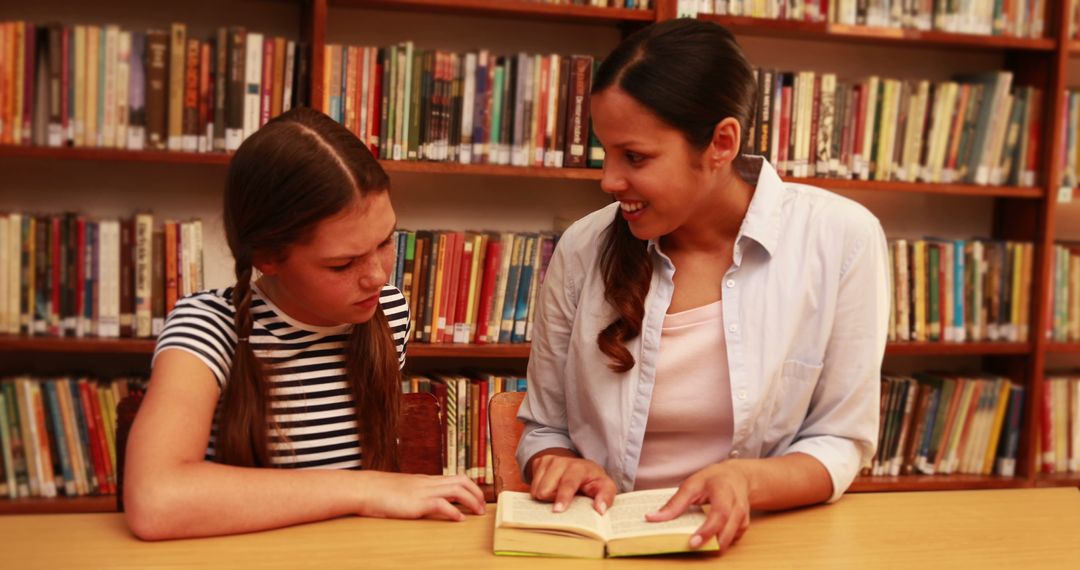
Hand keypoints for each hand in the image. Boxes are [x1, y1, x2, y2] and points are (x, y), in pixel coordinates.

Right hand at [356, 472, 485, 521]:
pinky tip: (459, 519)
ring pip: (457, 489)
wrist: (365, 489)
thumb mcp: (403, 490)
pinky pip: (442, 504)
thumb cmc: (379, 492)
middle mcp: (428, 482)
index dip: (470, 486)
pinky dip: (454, 512)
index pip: (455, 477)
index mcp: (425, 479)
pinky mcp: (418, 503)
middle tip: (482, 507)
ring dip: (471, 501)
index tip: (477, 497)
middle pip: (462, 480)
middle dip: (476, 493)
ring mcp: (423, 491)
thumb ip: (415, 493)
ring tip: (477, 513)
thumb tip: (424, 502)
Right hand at [529, 453, 616, 514]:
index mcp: (580, 467)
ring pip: (536, 489)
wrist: (581, 468)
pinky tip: (551, 489)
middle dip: (552, 500)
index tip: (557, 510)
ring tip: (558, 495)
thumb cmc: (593, 481)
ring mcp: (549, 460)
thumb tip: (600, 509)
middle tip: (563, 502)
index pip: (569, 482)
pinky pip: (531, 486)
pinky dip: (540, 491)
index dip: (563, 496)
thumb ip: (606, 497)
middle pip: (546, 489)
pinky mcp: (539, 462)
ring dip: (546, 497)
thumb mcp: (606, 487)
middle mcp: (562, 461)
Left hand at [646, 462, 750, 553]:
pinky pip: (731, 539)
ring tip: (697, 544)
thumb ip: (675, 503)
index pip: (720, 513)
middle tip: (692, 547)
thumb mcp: (691, 484)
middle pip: (728, 530)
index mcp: (724, 491)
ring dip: (714, 545)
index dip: (707, 530)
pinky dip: (718, 542)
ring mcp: (743, 516)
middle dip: (710, 542)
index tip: (692, 542)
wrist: (738, 477)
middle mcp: (737, 505)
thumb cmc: (713, 479)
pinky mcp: (743, 525)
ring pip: (731, 538)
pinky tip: (707, 539)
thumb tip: (653, 518)